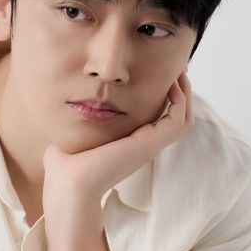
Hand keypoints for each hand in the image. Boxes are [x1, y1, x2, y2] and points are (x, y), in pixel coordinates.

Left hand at [42, 71, 193, 210]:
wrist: (68, 182)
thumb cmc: (65, 163)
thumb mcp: (76, 132)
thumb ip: (78, 118)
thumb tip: (70, 104)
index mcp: (131, 142)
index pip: (158, 117)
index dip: (163, 95)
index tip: (159, 73)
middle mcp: (144, 144)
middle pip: (177, 116)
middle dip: (180, 90)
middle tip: (176, 68)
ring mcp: (149, 145)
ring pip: (183, 118)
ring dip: (185, 93)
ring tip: (179, 71)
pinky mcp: (149, 144)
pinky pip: (178, 120)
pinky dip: (180, 100)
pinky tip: (171, 83)